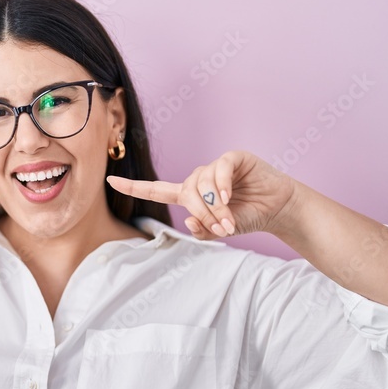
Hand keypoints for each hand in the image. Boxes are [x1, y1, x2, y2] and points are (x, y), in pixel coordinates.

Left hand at [105, 150, 297, 238]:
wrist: (277, 210)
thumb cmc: (247, 218)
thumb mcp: (220, 230)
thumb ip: (202, 229)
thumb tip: (188, 220)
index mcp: (189, 194)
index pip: (156, 190)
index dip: (133, 186)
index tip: (110, 180)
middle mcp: (199, 178)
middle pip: (186, 194)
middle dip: (203, 214)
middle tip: (222, 229)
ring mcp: (216, 166)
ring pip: (202, 184)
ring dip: (216, 206)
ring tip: (231, 220)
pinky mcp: (234, 158)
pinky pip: (220, 168)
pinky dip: (222, 184)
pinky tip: (229, 194)